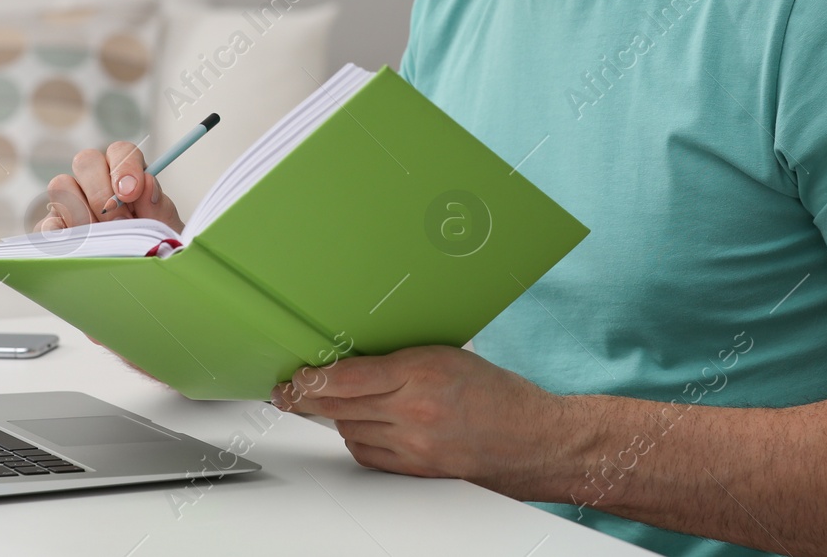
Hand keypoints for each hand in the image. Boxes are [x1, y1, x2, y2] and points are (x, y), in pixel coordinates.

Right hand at [36, 140, 183, 233]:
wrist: (141, 276)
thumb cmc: (155, 246)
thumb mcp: (165, 229)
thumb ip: (157, 206)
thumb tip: (147, 184)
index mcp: (126, 173)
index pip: (120, 151)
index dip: (124, 167)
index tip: (131, 192)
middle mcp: (95, 181)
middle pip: (86, 161)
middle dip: (102, 193)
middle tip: (119, 222)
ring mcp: (71, 202)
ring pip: (60, 184)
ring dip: (80, 211)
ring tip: (101, 237)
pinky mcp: (54, 228)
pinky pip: (46, 222)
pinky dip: (59, 233)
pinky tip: (79, 247)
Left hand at [270, 345, 571, 499]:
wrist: (535, 440)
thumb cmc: (500, 394)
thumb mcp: (449, 355)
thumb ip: (401, 358)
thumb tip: (357, 359)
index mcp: (422, 373)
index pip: (349, 376)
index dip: (314, 378)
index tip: (296, 376)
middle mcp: (414, 412)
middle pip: (341, 407)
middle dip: (311, 398)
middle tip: (290, 391)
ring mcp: (414, 446)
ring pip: (350, 431)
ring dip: (336, 417)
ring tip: (328, 406)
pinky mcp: (418, 470)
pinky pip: (368, 455)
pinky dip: (358, 440)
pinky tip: (359, 428)